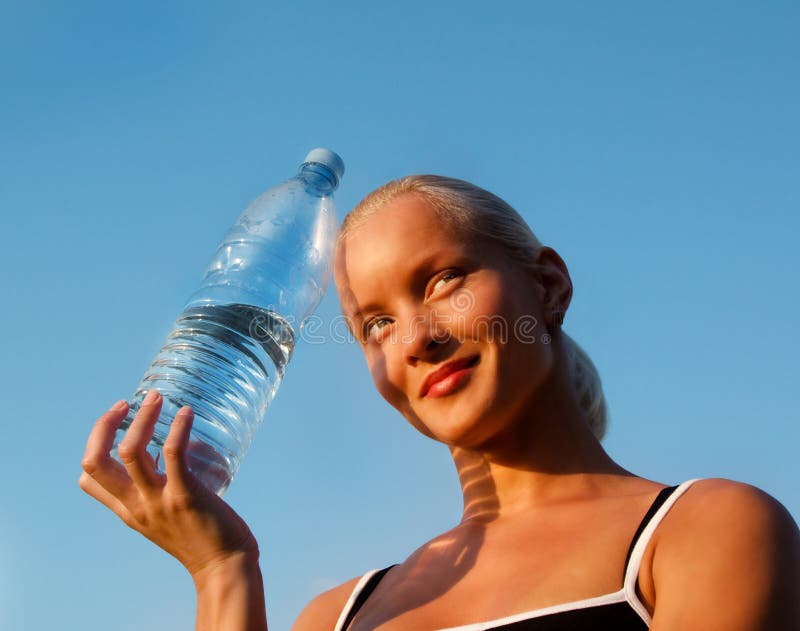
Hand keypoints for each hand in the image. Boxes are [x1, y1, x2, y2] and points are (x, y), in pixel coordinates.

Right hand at [79, 391, 258, 578]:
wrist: (224, 567)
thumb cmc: (202, 537)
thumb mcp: (166, 517)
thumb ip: (163, 489)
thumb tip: (185, 445)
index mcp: (128, 510)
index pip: (88, 477)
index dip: (95, 443)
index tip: (119, 420)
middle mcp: (135, 505)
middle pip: (94, 461)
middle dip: (104, 425)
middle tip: (127, 403)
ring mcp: (158, 502)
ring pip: (131, 451)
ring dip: (143, 417)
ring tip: (159, 398)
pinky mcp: (185, 497)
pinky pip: (172, 455)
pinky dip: (177, 429)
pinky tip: (187, 413)